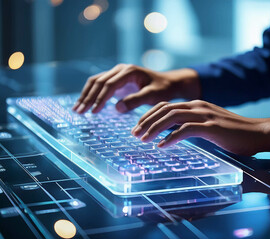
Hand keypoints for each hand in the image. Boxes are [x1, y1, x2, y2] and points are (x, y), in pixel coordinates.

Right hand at [72, 64, 199, 113]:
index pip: (109, 85)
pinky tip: (85, 104)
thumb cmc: (163, 89)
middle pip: (99, 82)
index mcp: (129, 71)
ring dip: (86, 95)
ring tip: (77, 110)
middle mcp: (120, 69)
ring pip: (96, 82)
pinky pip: (99, 84)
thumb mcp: (153, 95)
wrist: (168, 83)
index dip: (100, 99)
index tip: (93, 112)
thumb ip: (136, 100)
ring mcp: (117, 73)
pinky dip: (91, 93)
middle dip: (88, 97)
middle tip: (79, 112)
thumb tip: (117, 108)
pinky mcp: (116, 79)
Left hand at [131, 100, 269, 155]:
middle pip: (165, 109)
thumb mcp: (208, 125)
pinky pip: (186, 129)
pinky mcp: (212, 126)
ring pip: (172, 116)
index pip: (166, 105)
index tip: (138, 127)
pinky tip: (162, 146)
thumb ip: (191, 125)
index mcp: (195, 105)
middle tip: (134, 134)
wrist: (257, 133)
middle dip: (146, 121)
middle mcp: (197, 106)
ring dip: (155, 128)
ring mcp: (205, 115)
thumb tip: (172, 133)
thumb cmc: (232, 133)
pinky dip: (171, 137)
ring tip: (143, 139)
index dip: (149, 115)